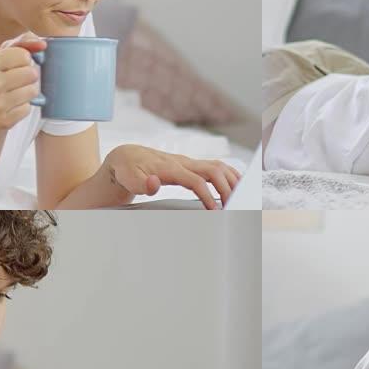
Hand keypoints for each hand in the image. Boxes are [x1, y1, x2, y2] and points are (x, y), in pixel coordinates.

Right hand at [0, 32, 45, 130]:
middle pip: (32, 73)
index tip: (15, 65)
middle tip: (17, 81)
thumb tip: (42, 43)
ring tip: (16, 92)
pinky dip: (24, 107)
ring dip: (29, 91)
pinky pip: (28, 109)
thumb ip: (23, 42)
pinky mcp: (1, 121)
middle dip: (29, 76)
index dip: (25, 60)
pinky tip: (12, 106)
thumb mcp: (4, 54)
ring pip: (33, 91)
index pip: (24, 55)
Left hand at [102, 144, 241, 208]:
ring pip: (218, 166)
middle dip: (227, 188)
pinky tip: (236, 186)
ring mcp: (189, 162)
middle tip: (233, 207)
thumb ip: (141, 183)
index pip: (196, 180)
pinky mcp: (191, 165)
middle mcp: (183, 162)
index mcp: (171, 168)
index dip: (208, 195)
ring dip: (232, 180)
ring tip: (241, 197)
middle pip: (214, 170)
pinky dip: (229, 175)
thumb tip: (154, 183)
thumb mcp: (129, 179)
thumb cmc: (129, 170)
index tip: (215, 211)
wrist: (127, 157)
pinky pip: (215, 167)